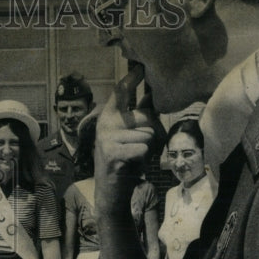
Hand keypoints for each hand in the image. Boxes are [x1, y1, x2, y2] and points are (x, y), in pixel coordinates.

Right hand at [92, 65, 165, 210]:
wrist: (111, 191)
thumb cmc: (125, 162)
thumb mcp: (132, 136)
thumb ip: (140, 118)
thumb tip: (151, 96)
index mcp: (109, 117)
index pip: (120, 92)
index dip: (131, 78)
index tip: (140, 66)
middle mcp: (105, 123)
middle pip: (146, 116)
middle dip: (154, 132)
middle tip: (144, 148)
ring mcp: (106, 137)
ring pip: (147, 134)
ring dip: (148, 149)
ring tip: (135, 158)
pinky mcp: (111, 152)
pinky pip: (143, 148)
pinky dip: (143, 158)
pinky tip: (132, 165)